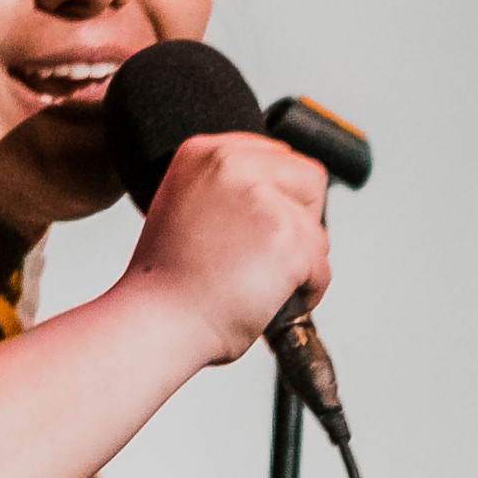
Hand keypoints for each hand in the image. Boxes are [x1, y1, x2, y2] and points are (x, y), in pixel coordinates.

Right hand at [114, 131, 331, 367]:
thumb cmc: (166, 287)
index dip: (278, 199)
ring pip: (317, 229)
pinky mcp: (287, 237)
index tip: (260, 229)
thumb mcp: (183, 211)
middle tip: (261, 258)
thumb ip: (227, 190)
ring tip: (255, 284)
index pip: (277, 157)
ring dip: (299, 262)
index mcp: (204, 153)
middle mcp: (232, 164)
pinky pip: (321, 267)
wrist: (156, 324)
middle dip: (297, 222)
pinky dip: (305, 291)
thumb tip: (272, 194)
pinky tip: (266, 300)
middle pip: (308, 181)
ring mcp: (262, 198)